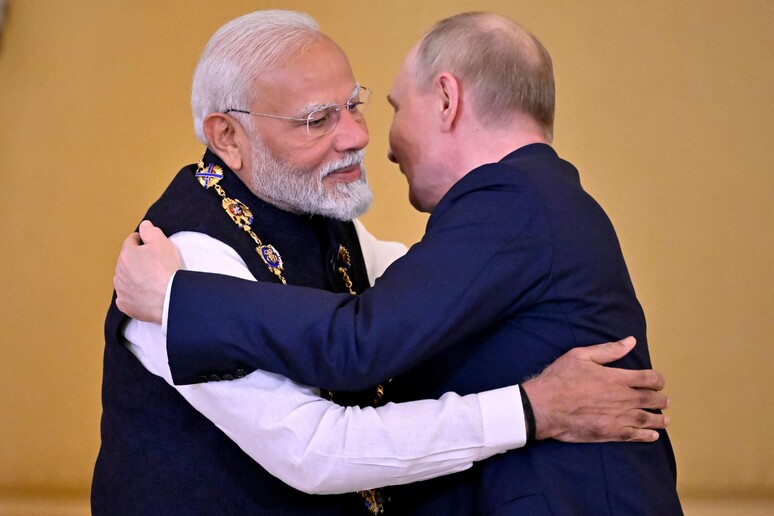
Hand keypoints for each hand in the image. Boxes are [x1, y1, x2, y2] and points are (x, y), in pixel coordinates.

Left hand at [114, 220, 180, 323]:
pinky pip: (126, 297)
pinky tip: (144, 294)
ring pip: (124, 279)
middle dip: (137, 260)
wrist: (169, 298)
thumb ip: (150, 231)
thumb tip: (144, 225)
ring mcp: (121, 290)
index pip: (131, 242)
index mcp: (126, 255)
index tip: (149, 244)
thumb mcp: (161, 243)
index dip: (141, 241)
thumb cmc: (165, 270)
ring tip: (150, 280)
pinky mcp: (126, 305)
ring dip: (133, 277)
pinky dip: (133, 295)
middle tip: (154, 263)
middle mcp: (119, 272)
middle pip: (127, 261)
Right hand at [522, 337, 668, 442]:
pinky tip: (653, 436)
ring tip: (664, 419)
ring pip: (646, 419)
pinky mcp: (610, 433)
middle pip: (650, 399)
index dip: (657, 380)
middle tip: (665, 401)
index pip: (648, 378)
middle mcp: (622, 398)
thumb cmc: (560, 379)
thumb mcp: (581, 356)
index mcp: (617, 378)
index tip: (658, 382)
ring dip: (658, 419)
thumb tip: (631, 341)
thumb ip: (608, 350)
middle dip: (660, 400)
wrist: (545, 406)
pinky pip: (635, 435)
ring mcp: (618, 418)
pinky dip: (647, 436)